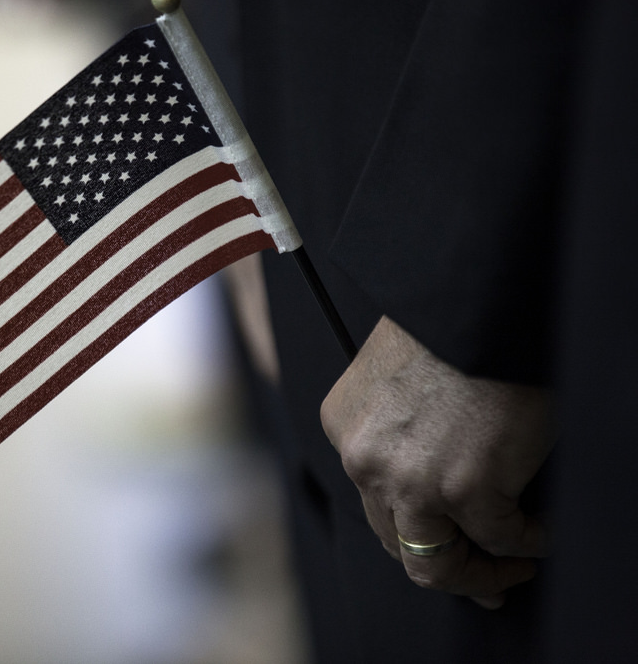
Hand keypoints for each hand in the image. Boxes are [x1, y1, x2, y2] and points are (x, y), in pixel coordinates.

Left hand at [320, 316, 554, 607]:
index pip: (371, 501)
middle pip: (395, 540)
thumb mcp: (393, 378)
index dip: (411, 530)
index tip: (447, 541)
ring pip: (432, 563)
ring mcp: (410, 481)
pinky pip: (499, 539)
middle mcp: (364, 462)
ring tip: (510, 571)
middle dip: (442, 566)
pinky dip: (525, 544)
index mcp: (343, 430)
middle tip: (482, 579)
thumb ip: (397, 429)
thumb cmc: (448, 330)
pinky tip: (539, 534)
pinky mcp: (465, 490)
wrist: (481, 304)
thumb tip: (437, 476)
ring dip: (477, 575)